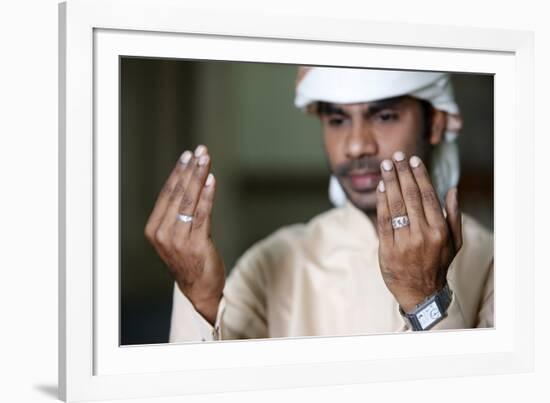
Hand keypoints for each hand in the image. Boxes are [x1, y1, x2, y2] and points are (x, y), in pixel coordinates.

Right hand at [144, 145, 224, 323]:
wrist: (199, 289)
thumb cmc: (189, 259)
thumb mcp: (176, 236)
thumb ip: (177, 214)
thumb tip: (188, 182)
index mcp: (154, 229)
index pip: (167, 194)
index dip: (178, 172)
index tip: (188, 155)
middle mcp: (163, 233)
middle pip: (178, 193)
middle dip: (190, 169)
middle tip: (201, 151)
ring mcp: (179, 239)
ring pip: (190, 200)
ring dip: (199, 176)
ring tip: (206, 159)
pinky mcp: (197, 243)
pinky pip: (202, 214)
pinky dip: (207, 195)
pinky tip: (211, 180)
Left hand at [376, 151, 462, 311]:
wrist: (420, 292)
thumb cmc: (438, 263)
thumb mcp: (454, 242)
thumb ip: (453, 215)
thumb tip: (452, 189)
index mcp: (440, 230)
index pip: (428, 196)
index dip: (419, 176)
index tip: (413, 160)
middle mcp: (422, 234)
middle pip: (410, 196)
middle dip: (402, 173)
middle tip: (396, 157)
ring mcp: (404, 241)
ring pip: (395, 205)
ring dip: (390, 182)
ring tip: (385, 166)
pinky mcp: (387, 248)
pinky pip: (383, 220)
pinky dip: (381, 202)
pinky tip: (380, 187)